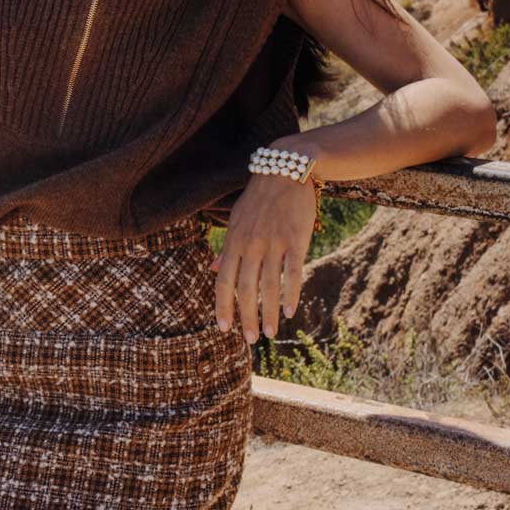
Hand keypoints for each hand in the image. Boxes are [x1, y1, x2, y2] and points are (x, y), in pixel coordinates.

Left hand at [211, 173, 316, 344]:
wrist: (286, 169)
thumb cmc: (259, 198)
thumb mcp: (236, 221)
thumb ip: (226, 248)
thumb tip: (214, 270)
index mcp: (233, 241)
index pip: (223, 281)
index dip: (222, 306)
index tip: (223, 328)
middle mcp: (250, 244)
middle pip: (245, 288)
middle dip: (246, 317)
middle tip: (250, 340)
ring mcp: (273, 242)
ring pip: (269, 285)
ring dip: (269, 313)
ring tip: (271, 333)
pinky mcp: (296, 238)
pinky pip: (293, 271)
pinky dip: (291, 293)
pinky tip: (290, 312)